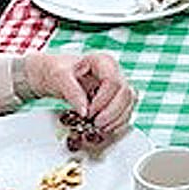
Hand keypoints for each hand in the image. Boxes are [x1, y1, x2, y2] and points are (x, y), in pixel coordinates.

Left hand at [19, 49, 136, 134]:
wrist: (58, 75)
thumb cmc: (59, 72)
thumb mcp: (59, 78)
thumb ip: (72, 93)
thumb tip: (84, 111)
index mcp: (102, 61)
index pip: (113, 81)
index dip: (103, 100)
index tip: (88, 112)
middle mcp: (115, 71)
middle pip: (126, 93)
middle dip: (111, 112)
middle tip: (95, 123)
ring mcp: (118, 85)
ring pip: (130, 103)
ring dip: (116, 119)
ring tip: (98, 127)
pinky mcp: (118, 98)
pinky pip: (127, 111)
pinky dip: (118, 123)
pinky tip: (105, 128)